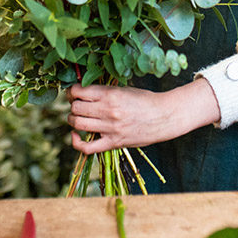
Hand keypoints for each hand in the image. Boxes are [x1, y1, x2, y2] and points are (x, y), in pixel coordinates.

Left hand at [66, 79, 220, 153]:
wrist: (164, 116)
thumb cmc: (145, 101)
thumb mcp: (125, 89)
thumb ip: (105, 91)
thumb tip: (84, 91)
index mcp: (111, 94)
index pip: (79, 91)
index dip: (72, 91)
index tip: (74, 92)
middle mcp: (108, 111)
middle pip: (76, 108)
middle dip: (73, 104)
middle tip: (77, 104)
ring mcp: (109, 128)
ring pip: (77, 124)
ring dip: (73, 119)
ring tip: (78, 117)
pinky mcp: (113, 143)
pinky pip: (87, 147)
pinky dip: (76, 142)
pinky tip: (76, 135)